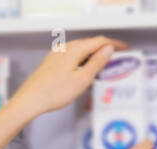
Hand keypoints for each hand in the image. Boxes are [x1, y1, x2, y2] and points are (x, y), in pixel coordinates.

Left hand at [9, 35, 125, 118]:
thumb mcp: (82, 79)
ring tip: (106, 65)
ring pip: (82, 50)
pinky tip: (86, 69)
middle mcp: (66, 48)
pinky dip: (84, 59)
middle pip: (91, 44)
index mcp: (75, 49)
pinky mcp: (53, 61)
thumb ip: (97, 63)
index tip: (126, 49)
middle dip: (106, 49)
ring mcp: (58, 54)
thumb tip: (109, 49)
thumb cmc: (54, 92)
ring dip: (95, 55)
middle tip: (119, 58)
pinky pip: (73, 56)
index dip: (115, 44)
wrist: (31, 99)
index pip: (100, 41)